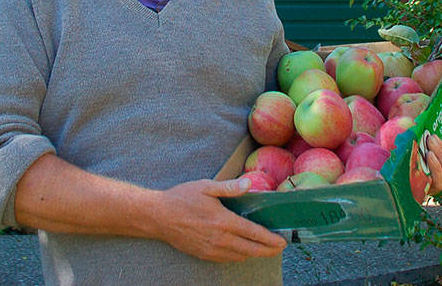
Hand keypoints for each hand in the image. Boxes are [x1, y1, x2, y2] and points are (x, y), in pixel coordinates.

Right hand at [151, 177, 286, 262]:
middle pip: (251, 250)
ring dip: (254, 254)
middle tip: (279, 248)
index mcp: (223, 221)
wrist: (158, 217)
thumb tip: (249, 183)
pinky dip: (239, 256)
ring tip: (264, 248)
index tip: (282, 242)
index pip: (254, 234)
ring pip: (240, 256)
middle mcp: (220, 239)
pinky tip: (242, 250)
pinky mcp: (204, 255)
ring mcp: (212, 250)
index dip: (270, 239)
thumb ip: (229, 187)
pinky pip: (227, 259)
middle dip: (268, 250)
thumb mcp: (206, 186)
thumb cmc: (182, 198)